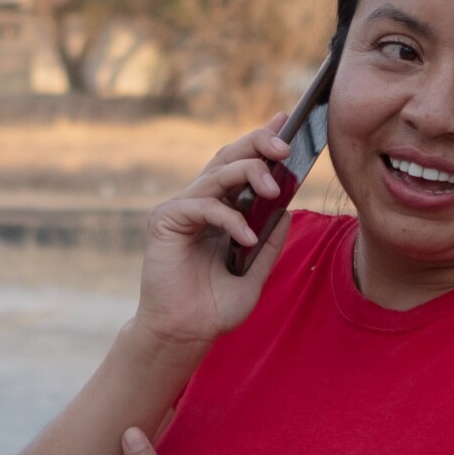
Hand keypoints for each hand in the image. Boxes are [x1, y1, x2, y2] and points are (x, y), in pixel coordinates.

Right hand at [132, 116, 295, 351]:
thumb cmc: (214, 306)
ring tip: (274, 190)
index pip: (239, 164)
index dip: (260, 140)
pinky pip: (203, 206)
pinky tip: (247, 237)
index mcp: (218, 209)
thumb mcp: (255, 271)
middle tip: (285, 146)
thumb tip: (288, 209)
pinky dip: (229, 218)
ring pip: (217, 174)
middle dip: (257, 144)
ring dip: (250, 174)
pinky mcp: (165, 222)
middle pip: (227, 157)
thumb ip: (269, 241)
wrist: (185, 333)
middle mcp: (198, 202)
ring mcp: (180, 210)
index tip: (286, 121)